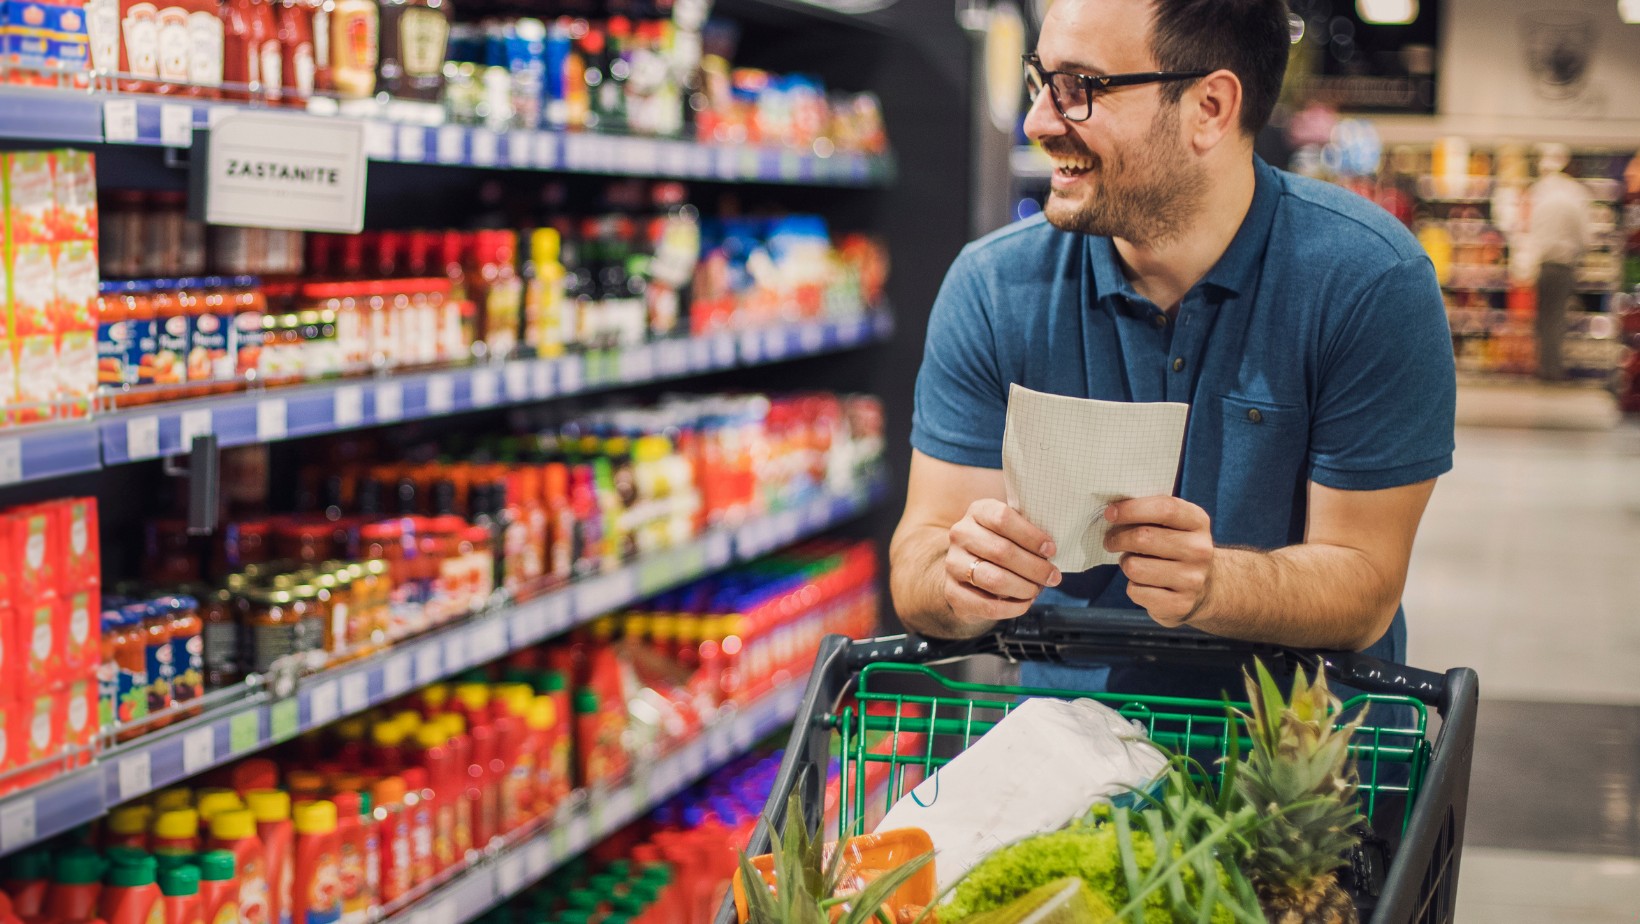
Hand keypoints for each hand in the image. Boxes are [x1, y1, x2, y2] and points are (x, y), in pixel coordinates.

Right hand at [944, 499, 1061, 625]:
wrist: (968, 569)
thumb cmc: (1000, 544)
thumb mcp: (1012, 529)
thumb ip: (1028, 532)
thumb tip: (1051, 551)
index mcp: (978, 511)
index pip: (1002, 518)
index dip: (1030, 536)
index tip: (1051, 550)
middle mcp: (961, 534)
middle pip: (1001, 551)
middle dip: (1034, 567)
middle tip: (1053, 577)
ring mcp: (953, 563)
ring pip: (994, 579)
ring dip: (1024, 588)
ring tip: (1037, 590)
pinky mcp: (952, 591)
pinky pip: (986, 605)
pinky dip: (1012, 608)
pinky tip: (1024, 603)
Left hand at [1104, 496, 1214, 626]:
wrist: (1205, 588)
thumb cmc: (1176, 548)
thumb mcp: (1173, 524)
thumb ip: (1149, 513)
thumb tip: (1112, 512)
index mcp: (1198, 522)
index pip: (1165, 508)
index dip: (1132, 509)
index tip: (1110, 513)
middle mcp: (1199, 550)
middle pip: (1143, 538)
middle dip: (1117, 538)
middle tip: (1110, 541)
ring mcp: (1192, 579)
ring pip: (1134, 567)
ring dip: (1126, 564)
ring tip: (1133, 563)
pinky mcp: (1179, 604)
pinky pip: (1136, 591)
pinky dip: (1133, 587)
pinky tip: (1145, 584)